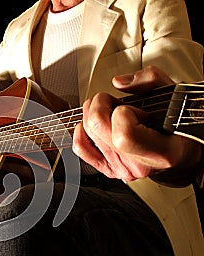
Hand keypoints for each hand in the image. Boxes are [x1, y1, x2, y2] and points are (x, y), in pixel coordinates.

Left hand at [73, 65, 201, 182]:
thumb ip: (150, 80)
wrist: (182, 151)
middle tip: (111, 100)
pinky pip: (82, 150)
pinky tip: (84, 125)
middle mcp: (139, 165)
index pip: (123, 134)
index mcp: (161, 152)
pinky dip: (80, 134)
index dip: (122, 112)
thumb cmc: (179, 125)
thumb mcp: (175, 95)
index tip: (132, 107)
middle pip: (98, 129)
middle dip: (100, 104)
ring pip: (88, 134)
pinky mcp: (110, 170)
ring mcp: (123, 170)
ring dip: (93, 114)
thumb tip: (120, 82)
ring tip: (109, 111)